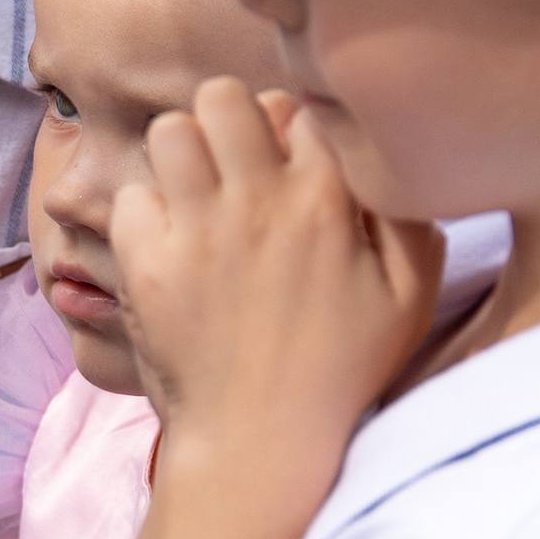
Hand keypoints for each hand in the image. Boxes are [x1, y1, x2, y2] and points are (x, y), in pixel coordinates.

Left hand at [110, 78, 442, 525]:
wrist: (262, 442)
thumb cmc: (342, 370)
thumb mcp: (409, 296)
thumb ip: (409, 217)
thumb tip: (389, 158)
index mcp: (326, 200)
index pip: (295, 105)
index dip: (290, 127)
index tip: (290, 164)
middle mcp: (257, 203)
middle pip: (222, 96)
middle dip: (228, 121)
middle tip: (235, 167)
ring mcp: (196, 232)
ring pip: (169, 132)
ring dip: (183, 157)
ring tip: (198, 199)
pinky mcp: (145, 265)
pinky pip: (130, 197)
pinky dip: (145, 214)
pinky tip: (170, 246)